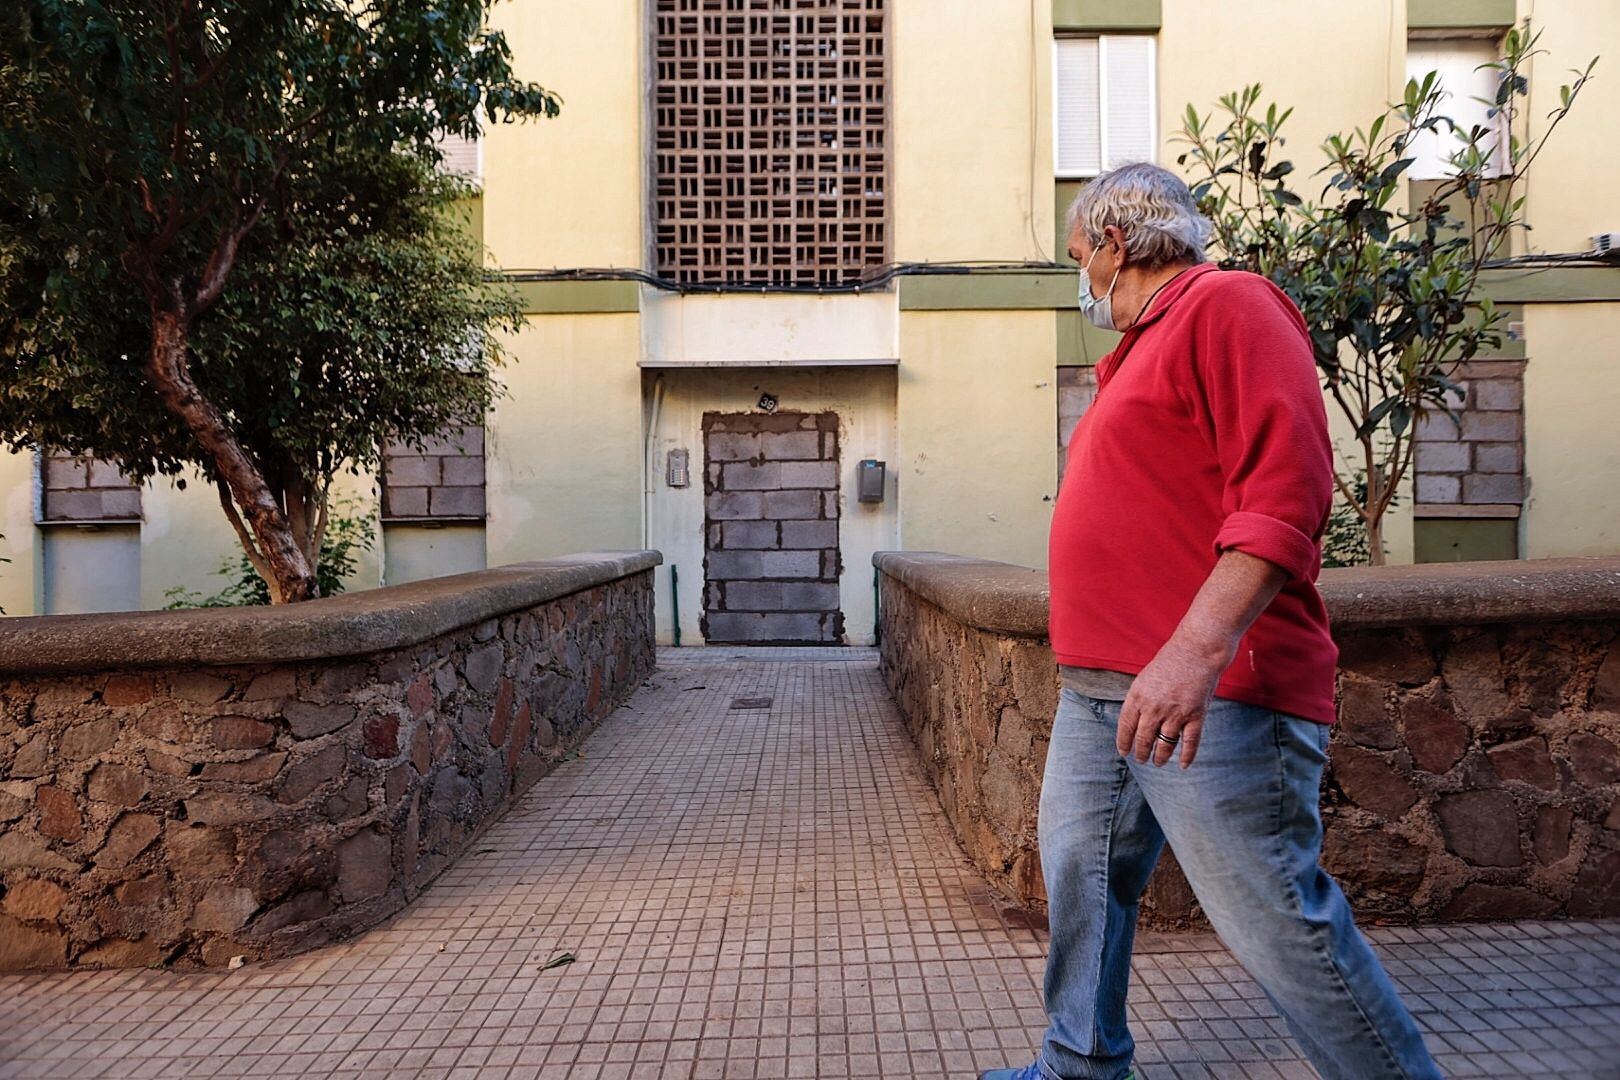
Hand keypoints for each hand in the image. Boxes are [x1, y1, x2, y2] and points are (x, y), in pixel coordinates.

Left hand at [1115, 637, 1227, 768]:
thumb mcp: (1144, 678)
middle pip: (1144, 739)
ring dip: (1160, 757)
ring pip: (1164, 745)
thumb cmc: (1169, 661)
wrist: (1196, 651)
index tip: (1124, 752)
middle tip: (1141, 759)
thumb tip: (1134, 722)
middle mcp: (1154, 708)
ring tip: (1157, 762)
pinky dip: (1187, 757)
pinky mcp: (1195, 716)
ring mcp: (1175, 714)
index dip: (1124, 742)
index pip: (1126, 727)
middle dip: (1141, 753)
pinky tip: (1183, 765)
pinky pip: (1189, 743)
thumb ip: (1139, 700)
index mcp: (1137, 697)